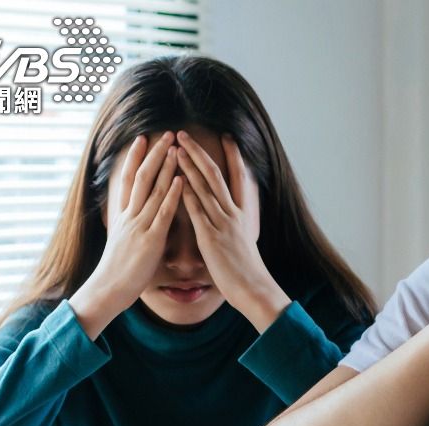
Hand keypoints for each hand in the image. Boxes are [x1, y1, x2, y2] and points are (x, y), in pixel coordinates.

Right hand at [70, 132, 182, 338]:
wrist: (108, 289)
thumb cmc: (119, 270)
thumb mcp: (122, 240)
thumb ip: (130, 225)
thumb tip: (133, 216)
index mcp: (122, 215)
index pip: (128, 179)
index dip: (135, 158)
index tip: (142, 138)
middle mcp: (129, 215)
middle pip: (140, 177)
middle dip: (153, 154)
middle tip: (164, 133)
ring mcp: (139, 225)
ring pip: (152, 190)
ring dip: (165, 167)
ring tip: (175, 147)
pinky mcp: (150, 239)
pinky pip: (162, 213)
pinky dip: (171, 195)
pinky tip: (180, 180)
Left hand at [176, 130, 289, 332]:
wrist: (253, 288)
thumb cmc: (247, 270)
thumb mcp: (245, 241)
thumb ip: (236, 226)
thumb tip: (233, 220)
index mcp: (242, 214)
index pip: (239, 177)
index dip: (234, 156)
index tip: (227, 136)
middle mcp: (233, 214)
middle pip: (216, 175)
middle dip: (198, 153)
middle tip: (184, 134)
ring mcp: (222, 224)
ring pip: (205, 188)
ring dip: (189, 166)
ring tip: (175, 148)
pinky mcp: (211, 237)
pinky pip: (197, 211)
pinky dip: (186, 194)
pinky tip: (176, 180)